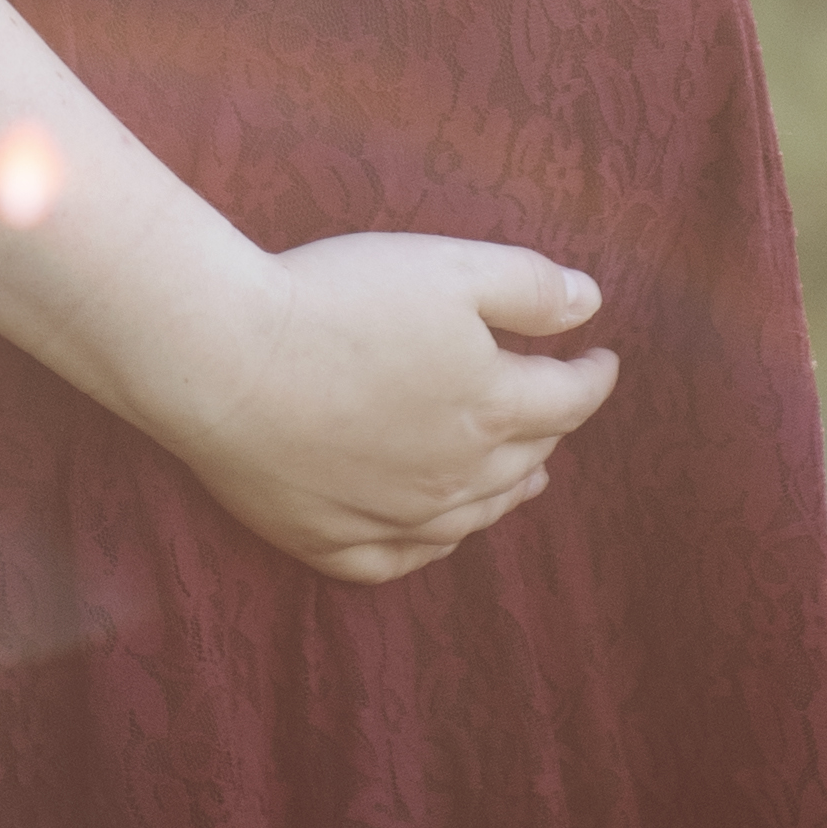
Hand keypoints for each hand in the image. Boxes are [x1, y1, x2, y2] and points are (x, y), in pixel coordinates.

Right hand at [161, 232, 620, 582]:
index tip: (603, 360)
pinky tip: (438, 534)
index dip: (593, 376)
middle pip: (524, 459)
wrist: (224, 360)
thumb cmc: (338, 302)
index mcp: (491, 407)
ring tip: (526, 477)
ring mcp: (391, 517)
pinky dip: (432, 546)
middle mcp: (453, 475)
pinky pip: (398, 559)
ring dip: (507, 492)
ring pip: (472, 516)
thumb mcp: (450, 268)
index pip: (568, 400)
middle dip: (551, 430)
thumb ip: (530, 287)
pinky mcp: (328, 539)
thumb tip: (593, 304)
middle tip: (557, 409)